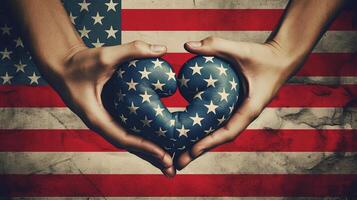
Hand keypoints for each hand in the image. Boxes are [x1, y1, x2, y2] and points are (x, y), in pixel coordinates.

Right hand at [44, 40, 175, 176]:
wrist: (63, 64)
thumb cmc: (79, 63)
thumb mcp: (104, 55)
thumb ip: (132, 50)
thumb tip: (164, 49)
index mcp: (96, 117)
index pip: (123, 138)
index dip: (144, 147)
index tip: (164, 154)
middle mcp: (101, 123)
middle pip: (128, 146)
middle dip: (150, 157)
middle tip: (171, 169)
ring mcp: (105, 121)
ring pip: (129, 141)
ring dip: (147, 152)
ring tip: (168, 162)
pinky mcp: (109, 115)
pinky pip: (127, 130)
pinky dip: (142, 139)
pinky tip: (156, 141)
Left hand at [175, 36, 300, 169]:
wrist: (281, 58)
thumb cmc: (263, 56)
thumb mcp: (240, 49)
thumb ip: (215, 45)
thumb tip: (187, 46)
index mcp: (250, 108)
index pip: (228, 131)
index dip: (209, 142)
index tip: (191, 152)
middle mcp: (244, 116)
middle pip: (220, 139)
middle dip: (199, 152)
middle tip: (177, 164)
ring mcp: (240, 114)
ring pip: (219, 134)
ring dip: (200, 145)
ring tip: (179, 155)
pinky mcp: (236, 109)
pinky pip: (219, 124)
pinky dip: (206, 132)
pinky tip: (190, 136)